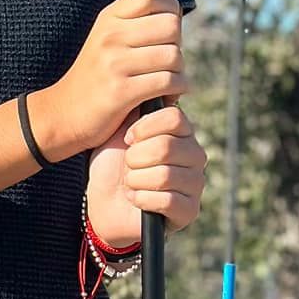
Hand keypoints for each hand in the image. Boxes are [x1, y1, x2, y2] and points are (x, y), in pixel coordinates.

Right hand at [36, 0, 187, 157]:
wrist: (63, 114)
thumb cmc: (96, 75)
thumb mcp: (109, 36)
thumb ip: (139, 12)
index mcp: (108, 19)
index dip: (169, 7)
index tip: (166, 28)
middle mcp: (110, 36)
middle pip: (170, 25)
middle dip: (177, 44)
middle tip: (167, 60)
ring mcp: (114, 64)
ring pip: (173, 56)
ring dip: (179, 72)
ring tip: (167, 80)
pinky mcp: (121, 92)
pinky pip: (167, 82)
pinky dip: (175, 91)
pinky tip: (166, 96)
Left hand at [86, 105, 207, 247]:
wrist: (103, 203)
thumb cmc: (112, 166)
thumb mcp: (119, 132)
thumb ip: (137, 111)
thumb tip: (150, 88)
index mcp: (182, 132)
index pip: (174, 117)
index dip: (144, 127)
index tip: (128, 139)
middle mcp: (195, 155)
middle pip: (167, 146)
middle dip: (134, 158)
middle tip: (127, 166)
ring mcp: (195, 183)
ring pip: (164, 176)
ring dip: (135, 181)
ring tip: (130, 183)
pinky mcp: (190, 211)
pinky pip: (166, 201)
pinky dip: (141, 200)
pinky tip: (136, 200)